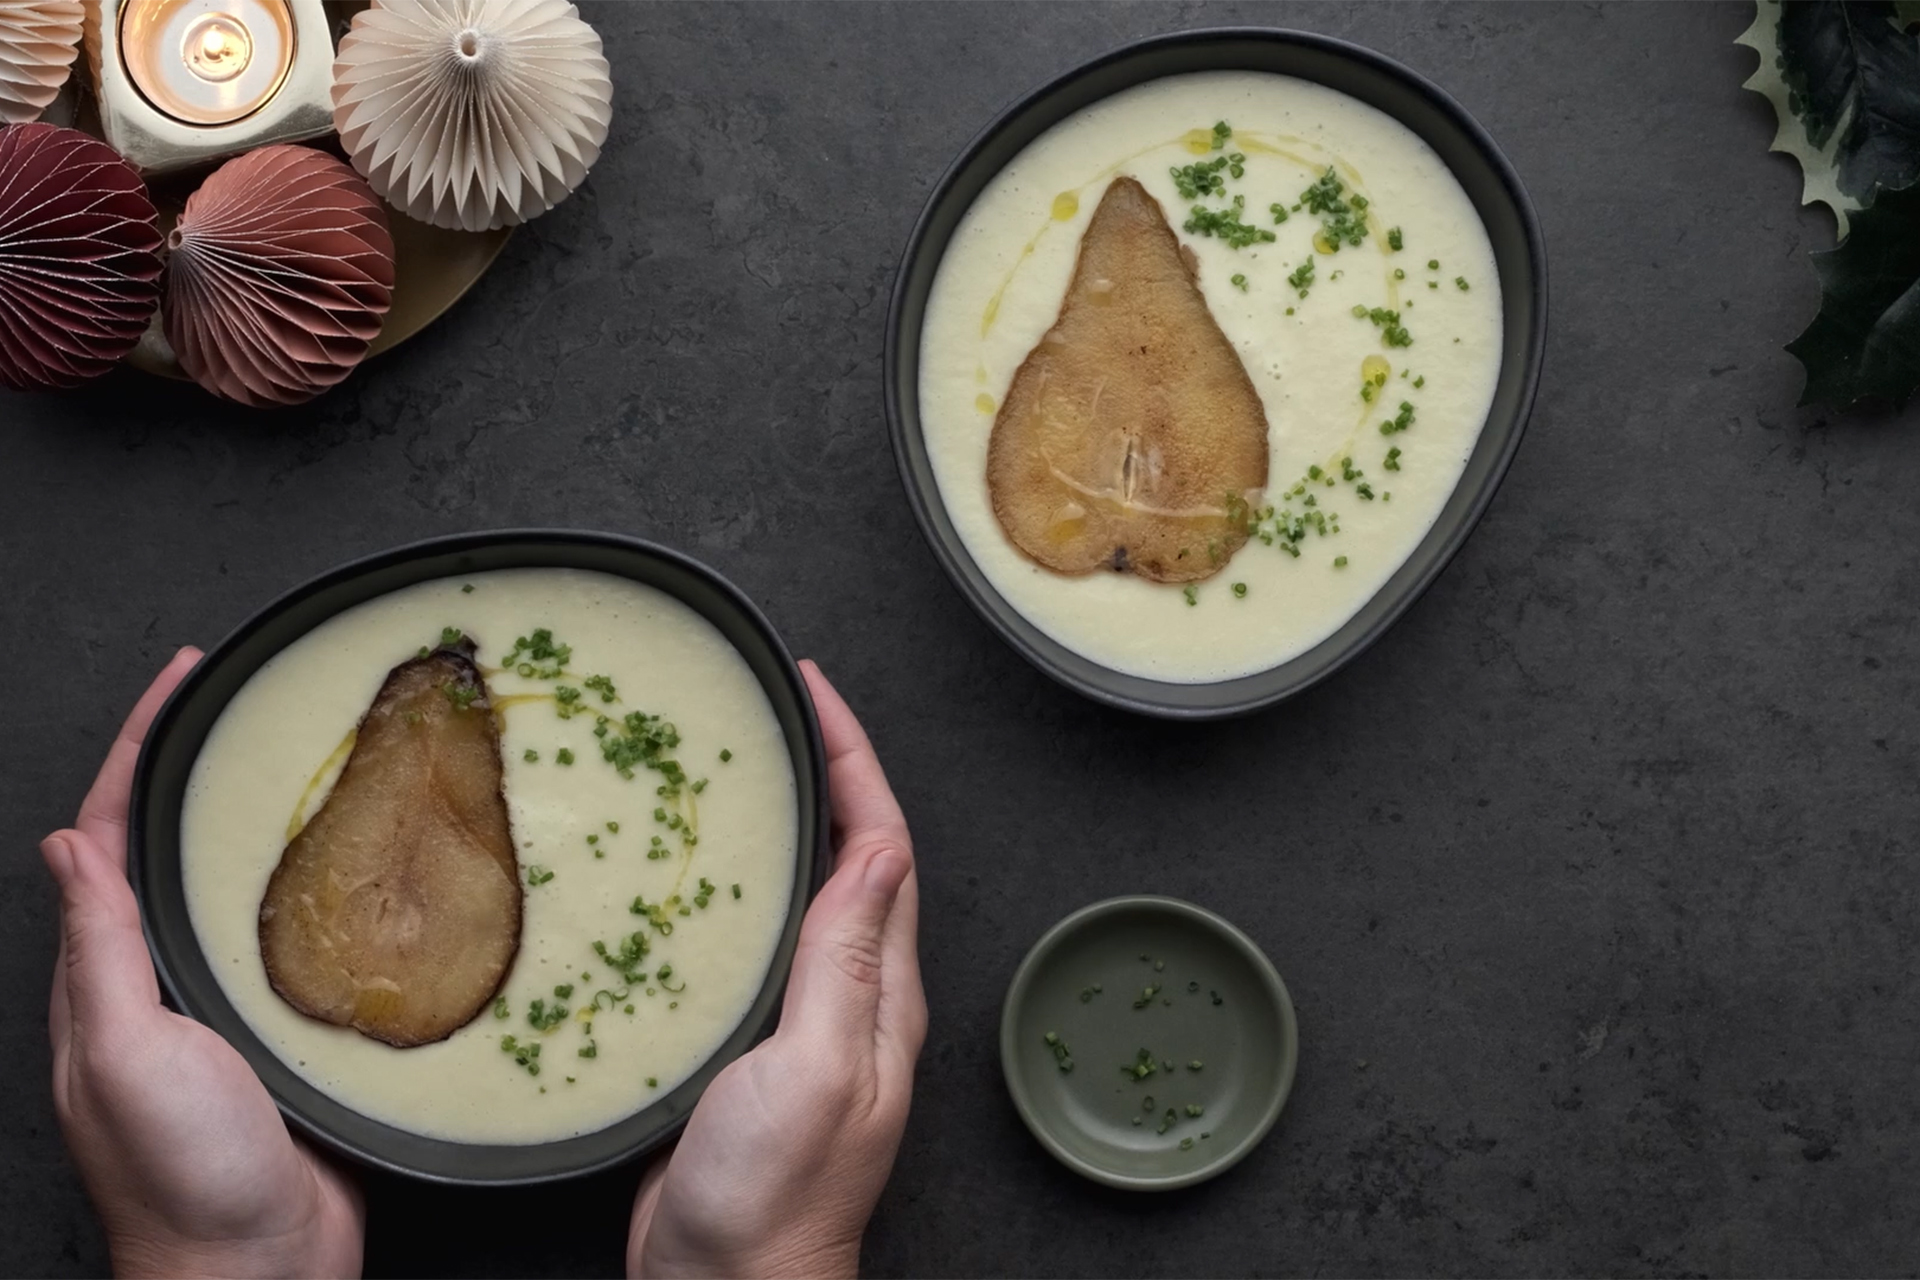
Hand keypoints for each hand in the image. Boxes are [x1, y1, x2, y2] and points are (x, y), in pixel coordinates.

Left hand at [43, 648, 364, 1278]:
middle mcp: (153, 983)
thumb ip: (98, 951)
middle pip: (166, 845)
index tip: (181, 678)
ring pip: (231, 887)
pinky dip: (312, 885)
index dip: (136, 748)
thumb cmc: (183, 1175)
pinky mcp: (280, 1033)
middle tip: (247, 698)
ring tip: (306, 759)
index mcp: (103, 977)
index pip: (106, 832)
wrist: (256, 1266)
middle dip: (194, 763)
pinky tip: (354, 868)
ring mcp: (218, 1008)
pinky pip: (289, 939)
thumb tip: (65, 844)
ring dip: (256, 816)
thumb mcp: (122, 1052)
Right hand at [627, 660, 926, 1278]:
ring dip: (782, 821)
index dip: (853, 758)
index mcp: (881, 992)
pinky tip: (690, 874)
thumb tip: (880, 850)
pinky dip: (733, 887)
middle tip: (777, 707)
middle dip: (823, 770)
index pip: (882, 844)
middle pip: (851, 855)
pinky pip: (753, 942)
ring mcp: (803, 1022)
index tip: (815, 691)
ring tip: (738, 764)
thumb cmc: (774, 1199)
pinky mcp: (749, 1048)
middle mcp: (852, 998)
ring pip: (802, 892)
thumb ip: (846, 960)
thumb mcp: (818, 1065)